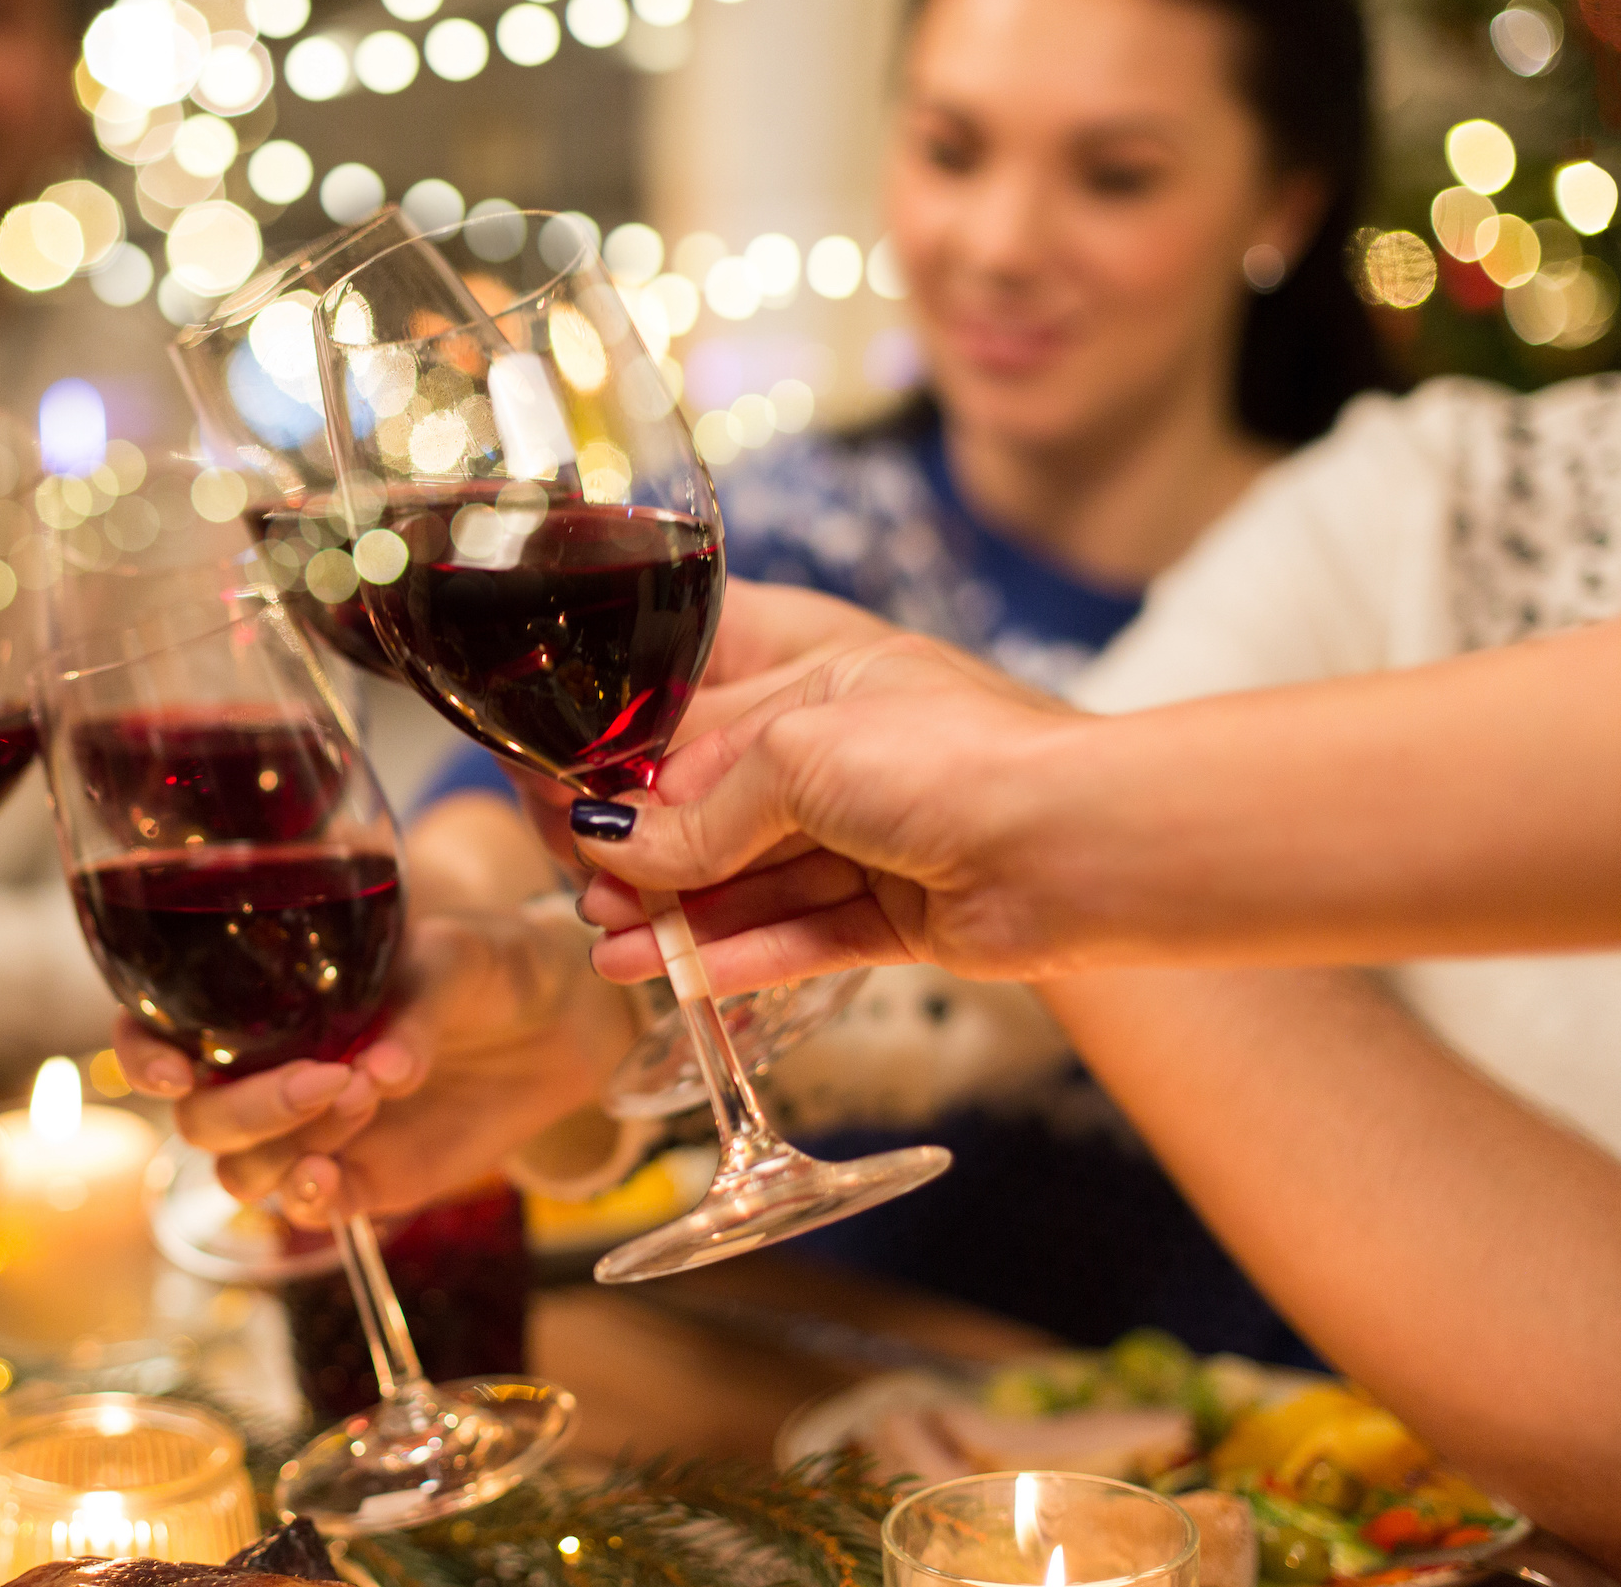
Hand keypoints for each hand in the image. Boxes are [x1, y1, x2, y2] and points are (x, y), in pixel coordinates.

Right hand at [112, 908, 635, 1224]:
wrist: (555, 1026)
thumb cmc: (485, 966)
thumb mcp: (453, 958)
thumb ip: (413, 1006)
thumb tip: (383, 1066)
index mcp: (259, 997)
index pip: (159, 1029)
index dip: (145, 1054)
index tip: (178, 1070)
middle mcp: (265, 1066)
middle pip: (198, 1117)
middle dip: (245, 1108)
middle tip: (328, 1079)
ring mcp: (308, 1130)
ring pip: (240, 1169)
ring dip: (285, 1148)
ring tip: (363, 1099)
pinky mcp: (359, 1178)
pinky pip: (305, 1206)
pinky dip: (308, 1199)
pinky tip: (335, 1176)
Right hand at [575, 631, 1080, 989]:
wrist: (1078, 842)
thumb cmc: (950, 758)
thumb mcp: (796, 756)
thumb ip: (701, 812)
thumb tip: (613, 844)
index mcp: (831, 685)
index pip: (710, 741)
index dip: (645, 790)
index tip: (583, 832)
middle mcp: (856, 761)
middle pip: (731, 820)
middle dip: (656, 863)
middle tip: (588, 900)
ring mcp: (882, 842)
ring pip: (761, 887)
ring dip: (685, 921)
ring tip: (611, 953)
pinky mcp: (905, 918)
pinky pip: (806, 938)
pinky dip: (742, 957)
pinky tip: (680, 975)